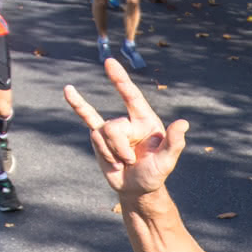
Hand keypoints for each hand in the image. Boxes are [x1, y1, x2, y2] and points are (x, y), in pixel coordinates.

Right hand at [64, 58, 189, 195]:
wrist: (136, 189)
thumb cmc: (154, 173)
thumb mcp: (166, 161)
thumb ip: (175, 142)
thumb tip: (184, 123)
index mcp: (145, 121)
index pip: (131, 96)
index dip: (120, 79)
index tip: (109, 62)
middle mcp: (128, 121)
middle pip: (113, 129)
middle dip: (119, 149)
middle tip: (131, 162)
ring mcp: (112, 128)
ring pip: (100, 136)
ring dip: (110, 155)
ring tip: (122, 163)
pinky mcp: (99, 137)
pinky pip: (87, 118)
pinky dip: (77, 104)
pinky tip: (68, 90)